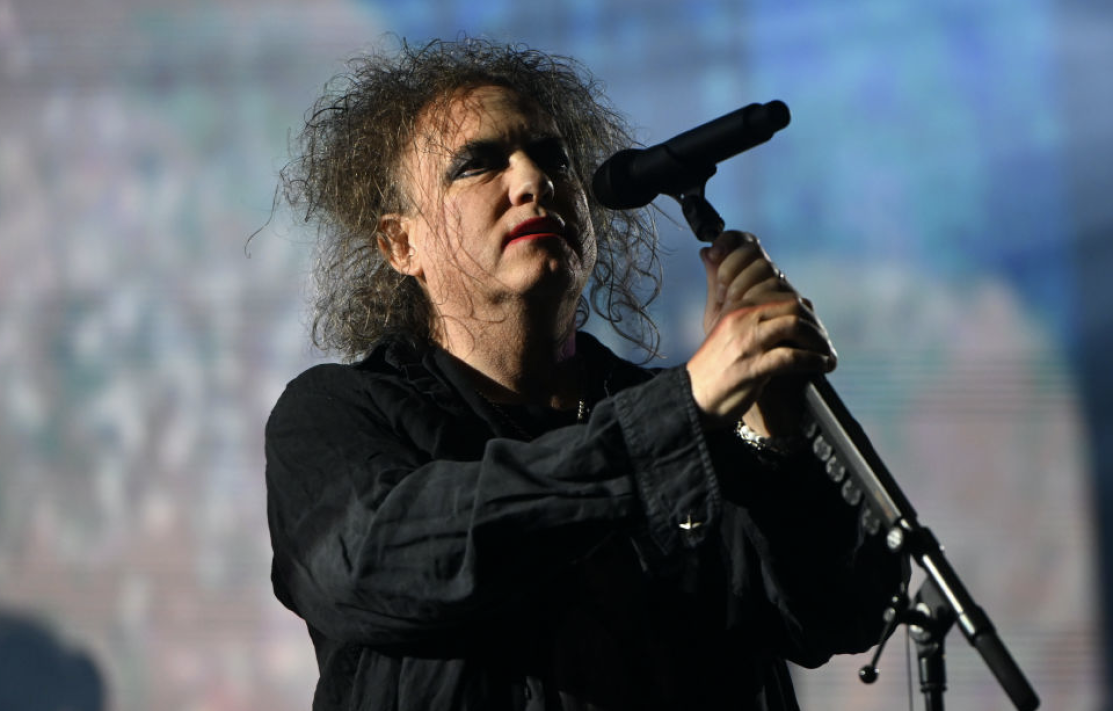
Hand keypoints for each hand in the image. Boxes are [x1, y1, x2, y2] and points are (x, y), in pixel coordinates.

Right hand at [685, 231, 835, 431]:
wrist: (694, 398)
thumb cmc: (711, 363)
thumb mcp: (713, 320)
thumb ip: (718, 288)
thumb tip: (708, 251)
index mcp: (735, 306)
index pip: (776, 287)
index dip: (802, 305)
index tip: (811, 322)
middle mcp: (741, 319)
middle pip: (791, 304)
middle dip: (814, 323)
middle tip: (823, 340)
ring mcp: (746, 342)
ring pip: (793, 325)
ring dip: (818, 341)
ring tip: (826, 353)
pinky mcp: (752, 368)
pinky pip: (790, 357)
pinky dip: (813, 361)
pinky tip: (822, 366)